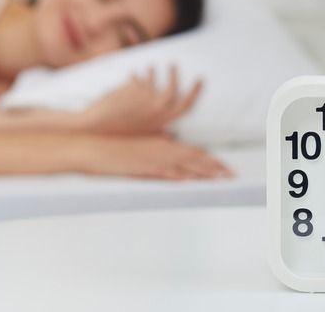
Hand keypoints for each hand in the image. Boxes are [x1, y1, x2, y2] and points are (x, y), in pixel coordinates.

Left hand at [80, 66, 201, 135]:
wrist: (98, 129)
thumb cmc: (122, 136)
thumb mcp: (146, 137)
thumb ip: (160, 132)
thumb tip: (172, 134)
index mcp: (164, 119)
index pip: (187, 103)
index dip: (195, 91)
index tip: (200, 79)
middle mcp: (158, 106)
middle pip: (173, 86)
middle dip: (174, 73)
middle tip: (173, 65)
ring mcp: (146, 95)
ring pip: (153, 76)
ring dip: (153, 70)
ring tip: (151, 67)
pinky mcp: (133, 86)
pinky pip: (136, 76)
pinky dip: (135, 75)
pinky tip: (133, 74)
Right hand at [89, 135, 233, 180]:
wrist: (93, 148)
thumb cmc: (115, 149)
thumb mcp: (141, 147)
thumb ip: (158, 150)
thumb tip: (171, 153)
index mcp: (163, 143)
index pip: (193, 151)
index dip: (211, 159)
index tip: (225, 168)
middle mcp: (162, 147)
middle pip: (195, 157)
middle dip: (215, 166)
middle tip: (232, 175)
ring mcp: (153, 157)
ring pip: (185, 164)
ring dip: (204, 171)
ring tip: (221, 178)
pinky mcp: (143, 167)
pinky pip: (165, 172)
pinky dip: (179, 176)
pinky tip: (191, 180)